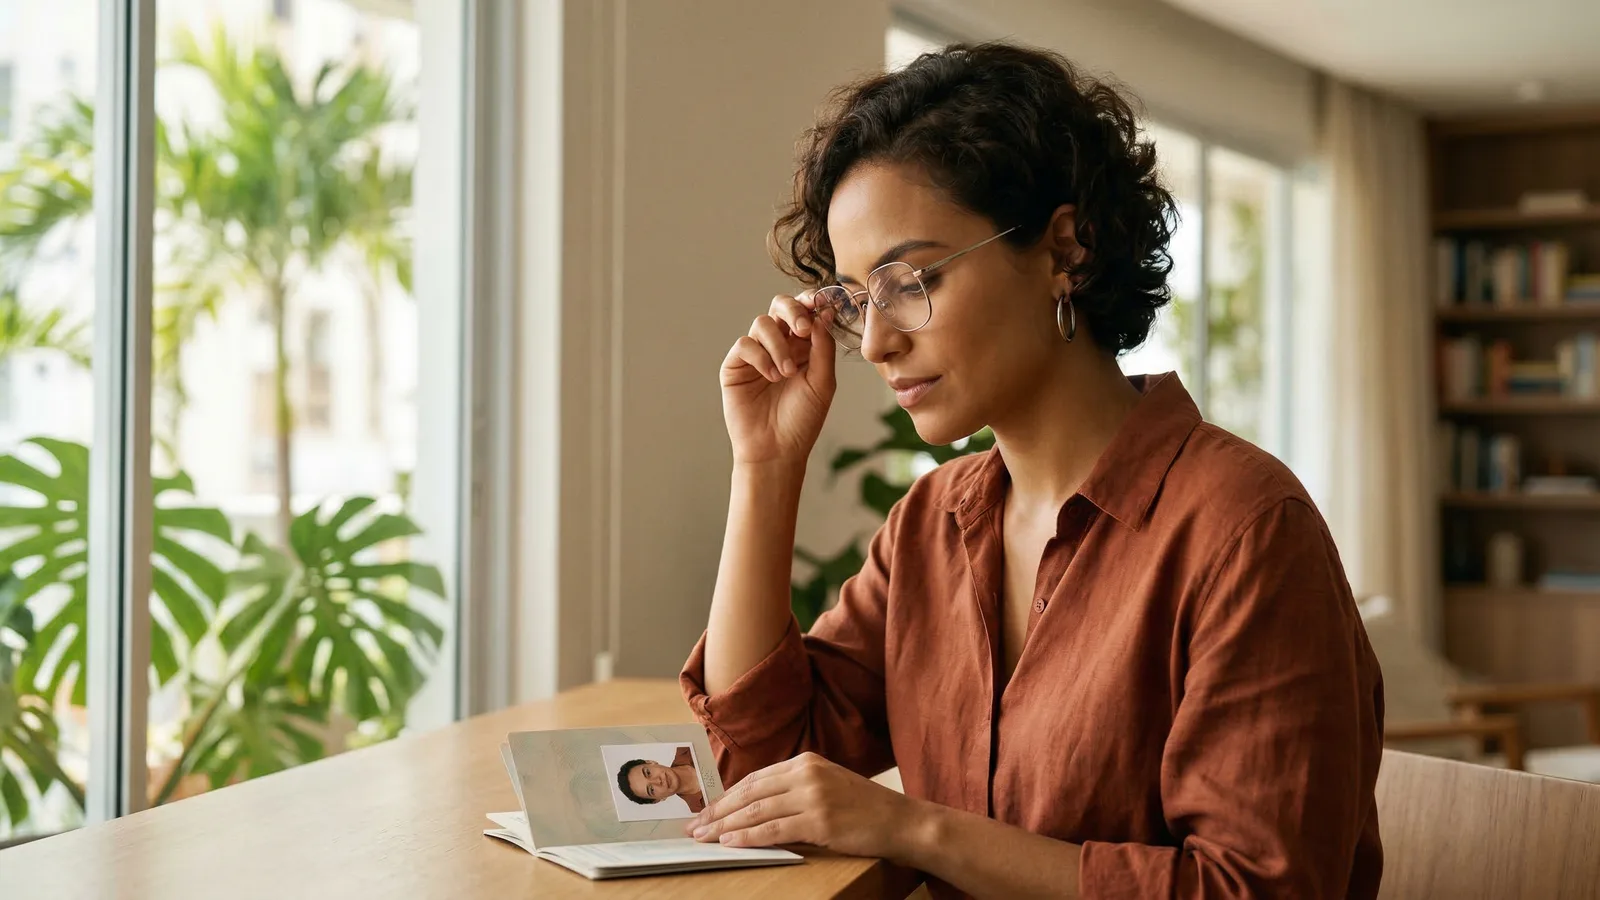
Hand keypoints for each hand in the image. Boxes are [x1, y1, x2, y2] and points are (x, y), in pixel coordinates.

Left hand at [684, 752, 916, 861]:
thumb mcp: (827, 785)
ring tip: (704, 836)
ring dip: (725, 825)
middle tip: (694, 825)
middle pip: (749, 793)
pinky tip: (730, 842)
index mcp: (806, 761)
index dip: (726, 796)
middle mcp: (806, 773)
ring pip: (756, 811)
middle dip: (717, 810)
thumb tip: (754, 804)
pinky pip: (773, 829)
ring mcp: (813, 795)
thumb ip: (795, 788)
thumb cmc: (864, 808)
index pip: (755, 779)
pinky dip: (748, 836)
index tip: (705, 810)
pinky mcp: (819, 819)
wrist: (900, 820)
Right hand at [720, 292, 836, 467]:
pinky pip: (745, 344)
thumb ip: (823, 347)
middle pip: (779, 307)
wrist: (777, 449)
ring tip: (786, 373)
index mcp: (803, 347)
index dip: (810, 303)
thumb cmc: (802, 420)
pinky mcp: (735, 365)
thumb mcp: (822, 382)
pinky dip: (761, 356)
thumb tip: (823, 314)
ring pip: (763, 323)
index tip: (820, 303)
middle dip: (793, 311)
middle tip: (803, 329)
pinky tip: (771, 377)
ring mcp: (756, 354)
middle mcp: (779, 346)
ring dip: (778, 344)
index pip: (804, 313)